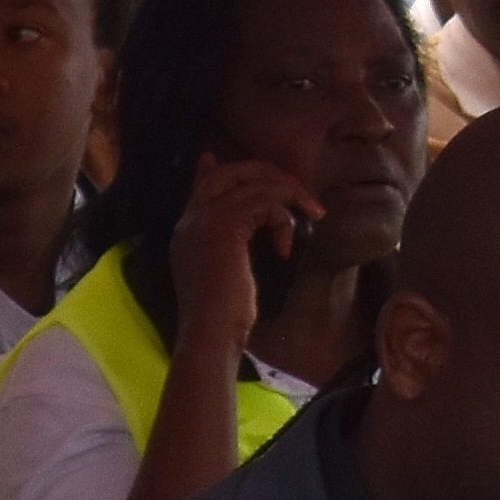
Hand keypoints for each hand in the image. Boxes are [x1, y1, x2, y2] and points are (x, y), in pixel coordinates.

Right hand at [165, 153, 319, 359]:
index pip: (204, 185)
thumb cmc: (220, 319)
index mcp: (186, 231)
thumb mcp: (227, 275)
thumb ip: (234, 247)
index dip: (222, 170)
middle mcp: (192, 219)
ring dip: (291, 196)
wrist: (209, 336)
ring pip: (257, 184)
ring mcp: (206, 220)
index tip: (230, 163)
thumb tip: (248, 235)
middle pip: (232, 171)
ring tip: (312, 213)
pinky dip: (284, 220)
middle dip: (270, 175)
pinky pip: (266, 203)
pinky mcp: (226, 226)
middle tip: (297, 191)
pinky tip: (287, 247)